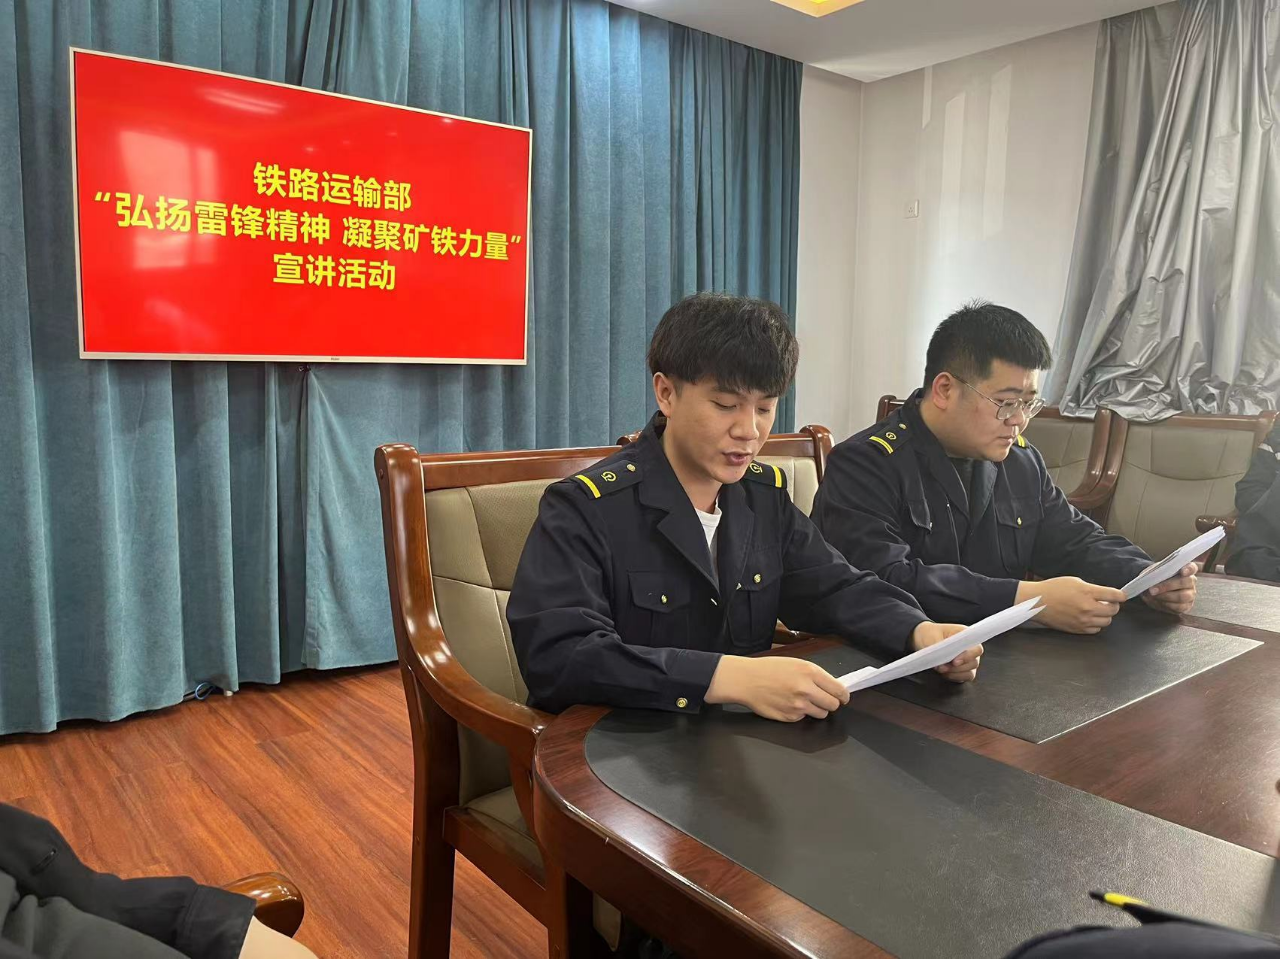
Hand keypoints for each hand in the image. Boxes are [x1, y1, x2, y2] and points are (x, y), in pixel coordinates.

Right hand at [706, 655, 849, 721]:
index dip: (843, 695)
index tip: (843, 697)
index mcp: (810, 672)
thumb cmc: (769, 669)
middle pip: (833, 705)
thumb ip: (815, 675)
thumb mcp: (796, 663)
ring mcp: (798, 706)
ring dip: (816, 709)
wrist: (746, 680)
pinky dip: (800, 714)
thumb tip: (832, 687)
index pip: (839, 690)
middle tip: (821, 698)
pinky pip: (804, 719)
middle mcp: (806, 690)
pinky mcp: (790, 718)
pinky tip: (789, 704)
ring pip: (821, 714)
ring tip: (802, 700)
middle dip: (830, 703)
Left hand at [911, 622, 981, 682]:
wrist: (924, 638)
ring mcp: (968, 660)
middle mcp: (970, 648)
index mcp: (966, 636)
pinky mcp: (963, 670)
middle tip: (943, 667)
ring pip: (970, 672)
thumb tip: (942, 661)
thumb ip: (937, 647)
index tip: (955, 662)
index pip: (977, 649)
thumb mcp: (930, 636)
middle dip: (958, 667)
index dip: (968, 656)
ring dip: (955, 673)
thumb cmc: (930, 634)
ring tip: (941, 668)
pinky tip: (944, 673)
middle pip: (974, 662)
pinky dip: (954, 677)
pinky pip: (964, 677)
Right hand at [1016, 576, 1126, 633]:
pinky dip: (1096, 623)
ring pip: (1107, 621)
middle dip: (1113, 605)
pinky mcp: (1078, 629)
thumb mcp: (1074, 581)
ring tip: (1097, 610)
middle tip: (1108, 602)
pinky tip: (1089, 617)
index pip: (1114, 595)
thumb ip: (1092, 588)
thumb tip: (1105, 595)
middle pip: (1113, 610)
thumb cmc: (1052, 589)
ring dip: (1105, 615)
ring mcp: (1083, 620)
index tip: (1122, 595)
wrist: (1037, 602)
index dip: (1121, 595)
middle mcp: (1087, 607)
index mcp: (1087, 592)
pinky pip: (1096, 629)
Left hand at [1142, 562, 1197, 614]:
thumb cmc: (1156, 577)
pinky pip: (1178, 607)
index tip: (1182, 572)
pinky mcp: (1186, 606)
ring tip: (1153, 595)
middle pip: (1184, 583)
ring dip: (1165, 596)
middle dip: (1167, 586)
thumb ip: (1157, 573)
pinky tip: (1158, 601)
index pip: (1192, 567)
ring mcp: (1190, 594)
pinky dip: (1166, 604)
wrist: (1153, 589)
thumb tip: (1153, 578)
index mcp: (1185, 569)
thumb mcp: (1154, 572)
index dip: (1189, 569)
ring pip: (1182, 596)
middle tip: (1152, 589)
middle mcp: (1191, 581)